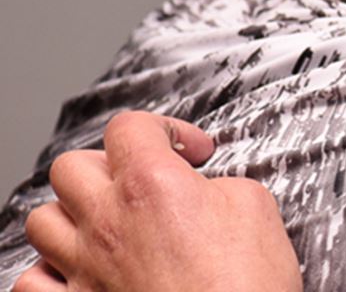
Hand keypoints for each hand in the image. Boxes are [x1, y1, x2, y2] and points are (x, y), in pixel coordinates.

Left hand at [18, 112, 301, 291]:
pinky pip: (32, 281)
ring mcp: (86, 269)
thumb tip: (205, 191)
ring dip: (72, 215)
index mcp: (151, 184)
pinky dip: (50, 272)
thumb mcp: (255, 207)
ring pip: (42, 220)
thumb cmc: (247, 283)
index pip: (129, 127)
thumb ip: (219, 184)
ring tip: (107, 223)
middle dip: (108, 165)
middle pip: (72, 167)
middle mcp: (107, 222)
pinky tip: (81, 270)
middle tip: (142, 181)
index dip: (164, 129)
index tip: (190, 152)